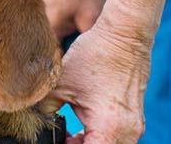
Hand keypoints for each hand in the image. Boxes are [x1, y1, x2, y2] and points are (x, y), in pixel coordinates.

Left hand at [51, 13, 152, 142]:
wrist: (124, 36)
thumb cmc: (95, 56)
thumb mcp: (61, 83)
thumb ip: (45, 110)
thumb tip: (36, 125)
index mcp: (108, 127)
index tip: (54, 141)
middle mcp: (127, 132)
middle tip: (59, 138)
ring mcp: (134, 127)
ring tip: (67, 136)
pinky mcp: (134, 120)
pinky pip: (116, 141)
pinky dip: (98, 140)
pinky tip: (80, 131)